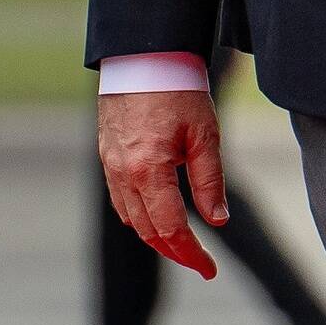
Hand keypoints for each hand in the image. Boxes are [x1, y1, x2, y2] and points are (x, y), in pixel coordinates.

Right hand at [96, 85, 226, 276]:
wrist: (142, 54)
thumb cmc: (178, 89)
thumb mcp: (205, 135)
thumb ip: (210, 181)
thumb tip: (218, 222)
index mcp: (149, 171)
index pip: (171, 229)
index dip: (191, 254)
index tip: (210, 270)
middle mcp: (123, 173)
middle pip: (148, 231)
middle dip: (176, 252)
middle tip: (202, 263)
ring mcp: (110, 165)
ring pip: (131, 218)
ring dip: (156, 237)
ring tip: (183, 244)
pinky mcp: (107, 155)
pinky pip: (121, 199)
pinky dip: (140, 216)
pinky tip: (158, 216)